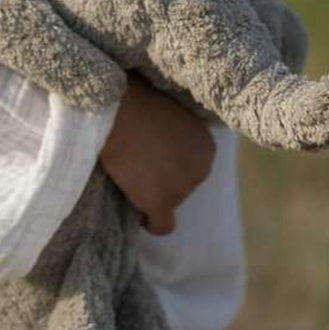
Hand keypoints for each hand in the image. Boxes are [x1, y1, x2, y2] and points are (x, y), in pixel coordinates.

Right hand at [100, 74, 215, 235]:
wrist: (121, 113)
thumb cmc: (139, 104)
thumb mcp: (170, 115)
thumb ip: (175, 136)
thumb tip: (163, 146)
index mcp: (207, 146)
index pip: (192, 166)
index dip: (170, 164)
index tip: (151, 158)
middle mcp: (203, 169)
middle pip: (183, 185)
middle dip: (164, 180)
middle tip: (138, 167)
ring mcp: (184, 188)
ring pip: (170, 202)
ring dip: (152, 194)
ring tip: (130, 177)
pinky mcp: (162, 202)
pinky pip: (162, 226)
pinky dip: (152, 224)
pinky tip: (141, 219)